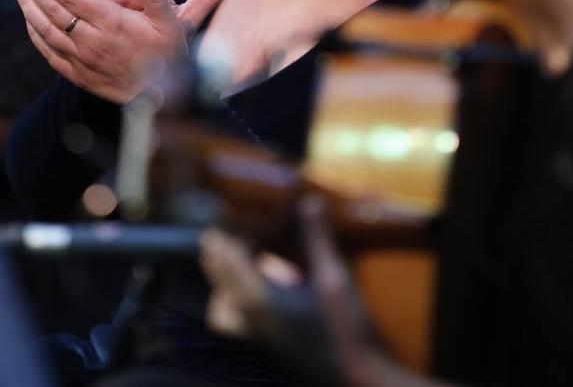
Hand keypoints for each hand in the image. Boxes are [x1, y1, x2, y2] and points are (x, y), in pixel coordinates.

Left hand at [11, 0, 235, 103]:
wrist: (160, 102)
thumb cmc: (168, 58)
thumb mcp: (170, 24)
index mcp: (110, 23)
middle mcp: (90, 40)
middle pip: (51, 7)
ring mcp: (80, 59)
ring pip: (44, 28)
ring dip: (27, 4)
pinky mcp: (77, 75)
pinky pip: (47, 50)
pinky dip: (34, 31)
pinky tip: (28, 18)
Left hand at [201, 197, 396, 386]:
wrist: (354, 377)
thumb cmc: (344, 328)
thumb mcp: (333, 278)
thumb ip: (317, 239)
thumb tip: (309, 202)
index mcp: (255, 298)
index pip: (226, 254)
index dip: (229, 228)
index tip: (238, 207)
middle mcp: (247, 316)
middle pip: (217, 274)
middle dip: (223, 246)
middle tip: (236, 224)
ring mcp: (254, 333)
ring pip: (220, 302)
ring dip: (225, 275)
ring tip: (243, 256)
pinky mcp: (265, 341)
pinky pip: (235, 317)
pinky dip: (237, 297)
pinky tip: (265, 285)